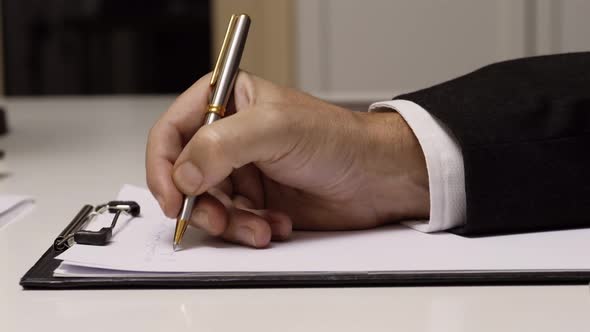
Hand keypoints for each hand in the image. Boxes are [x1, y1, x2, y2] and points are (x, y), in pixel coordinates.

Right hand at [146, 72, 428, 247]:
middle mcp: (229, 137)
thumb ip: (222, 144)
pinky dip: (249, 230)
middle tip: (217, 218)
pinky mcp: (256, 201)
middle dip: (199, 203)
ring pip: (207, 206)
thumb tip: (183, 172)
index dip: (163, 166)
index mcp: (227, 102)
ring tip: (259, 226)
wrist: (374, 178)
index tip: (173, 197)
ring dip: (229, 223)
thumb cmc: (337, 139)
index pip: (171, 132)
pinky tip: (276, 224)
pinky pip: (232, 224)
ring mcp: (241, 171)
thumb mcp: (276, 128)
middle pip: (184, 176)